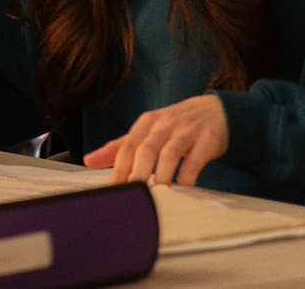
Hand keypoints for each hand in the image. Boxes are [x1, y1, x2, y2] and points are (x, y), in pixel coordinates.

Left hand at [84, 94, 227, 186]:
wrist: (215, 111)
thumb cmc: (175, 126)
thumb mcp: (146, 132)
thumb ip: (120, 147)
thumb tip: (88, 161)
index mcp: (145, 123)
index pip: (127, 146)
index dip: (119, 168)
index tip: (114, 189)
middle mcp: (164, 124)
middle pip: (146, 149)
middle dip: (138, 172)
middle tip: (133, 193)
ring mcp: (186, 131)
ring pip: (170, 153)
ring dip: (162, 174)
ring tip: (158, 193)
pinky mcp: (207, 139)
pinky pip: (196, 158)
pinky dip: (188, 173)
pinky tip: (184, 186)